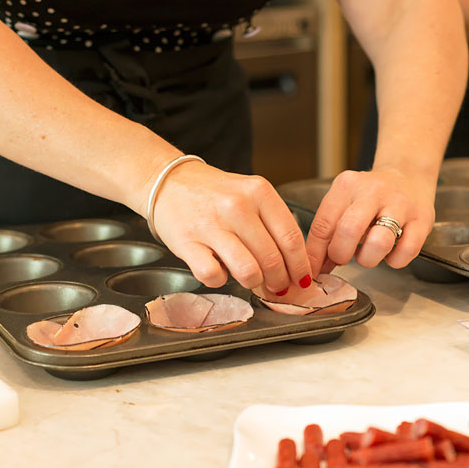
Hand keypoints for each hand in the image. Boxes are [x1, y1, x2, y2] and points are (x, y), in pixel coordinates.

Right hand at [150, 161, 312, 293]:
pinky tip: (220, 271)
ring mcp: (211, 225)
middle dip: (279, 281)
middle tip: (278, 286)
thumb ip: (272, 222)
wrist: (168, 183)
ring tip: (252, 281)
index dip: (300, 266)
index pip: (291, 238)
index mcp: (258, 192)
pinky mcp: (187, 242)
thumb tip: (294, 262)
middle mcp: (237, 207)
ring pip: (248, 271)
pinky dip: (220, 281)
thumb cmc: (212, 194)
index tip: (301, 278)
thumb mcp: (249, 194)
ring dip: (254, 283)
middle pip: (273, 259)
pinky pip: (213, 275)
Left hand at [306, 168, 435, 276]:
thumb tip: (315, 266)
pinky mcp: (422, 219)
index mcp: (346, 186)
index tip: (312, 270)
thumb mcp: (342, 204)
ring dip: (367, 259)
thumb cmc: (368, 197)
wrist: (407, 175)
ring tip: (367, 255)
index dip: (315, 254)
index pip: (323, 225)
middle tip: (342, 259)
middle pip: (349, 231)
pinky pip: (407, 251)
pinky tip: (389, 252)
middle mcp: (372, 192)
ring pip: (379, 242)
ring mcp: (400, 204)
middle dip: (340, 254)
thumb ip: (327, 232)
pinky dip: (395, 260)